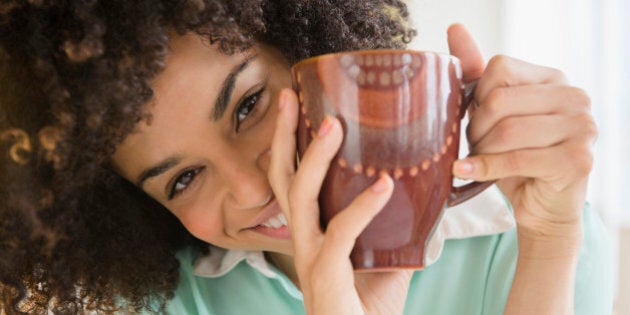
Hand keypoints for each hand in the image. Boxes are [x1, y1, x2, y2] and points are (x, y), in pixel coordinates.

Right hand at [268, 89, 412, 314]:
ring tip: (333, 126)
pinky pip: (341, 232)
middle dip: (281, 135)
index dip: (288, 141)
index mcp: (313, 229)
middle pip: (281, 177)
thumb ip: (397, 225)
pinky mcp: (326, 273)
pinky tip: (385, 185)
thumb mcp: (384, 256)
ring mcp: (311, 255)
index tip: (295, 103)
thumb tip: (427, 191)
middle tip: (291, 97)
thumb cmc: (368, 304)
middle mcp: (303, 237)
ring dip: (314, 158)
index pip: (291, 177)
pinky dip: (363, 206)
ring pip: (301, 197)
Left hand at [448, 24, 596, 240]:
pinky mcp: (578, 159)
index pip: (500, 67)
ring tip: (477, 159)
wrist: (542, 207)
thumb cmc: (515, 158)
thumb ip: (476, 74)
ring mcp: (583, 127)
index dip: (476, 96)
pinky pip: (516, 158)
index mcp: (554, 79)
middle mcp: (575, 96)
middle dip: (475, 128)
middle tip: (473, 145)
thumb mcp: (494, 114)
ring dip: (481, 150)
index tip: (475, 118)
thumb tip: (455, 28)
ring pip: (506, 131)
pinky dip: (484, 168)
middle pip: (500, 101)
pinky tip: (467, 171)